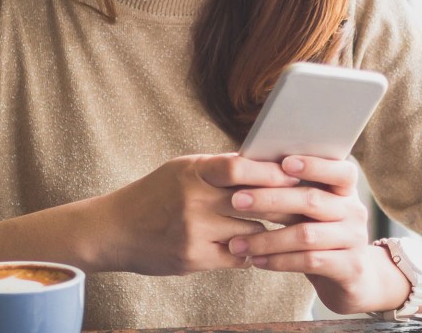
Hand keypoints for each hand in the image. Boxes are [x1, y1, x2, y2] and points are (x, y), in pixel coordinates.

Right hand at [99, 154, 299, 275]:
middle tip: (306, 204)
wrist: (115, 230)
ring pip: (251, 232)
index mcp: (193, 172)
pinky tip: (258, 248)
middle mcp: (193, 200)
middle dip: (282, 203)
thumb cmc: (155, 194)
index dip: (271, 172)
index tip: (294, 175)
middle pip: (253, 202)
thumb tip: (267, 162)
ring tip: (284, 227)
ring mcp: (193, 232)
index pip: (240, 168)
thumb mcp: (182, 169)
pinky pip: (239, 258)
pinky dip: (252, 253)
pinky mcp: (193, 259)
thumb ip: (220, 167)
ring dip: (268, 231)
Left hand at [224, 156, 407, 314]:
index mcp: (345, 189)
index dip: (314, 165)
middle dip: (271, 199)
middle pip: (312, 200)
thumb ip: (293, 191)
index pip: (340, 170)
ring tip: (237, 243)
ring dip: (267, 239)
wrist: (353, 278)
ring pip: (306, 235)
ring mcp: (354, 239)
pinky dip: (279, 261)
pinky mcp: (349, 267)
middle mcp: (354, 211)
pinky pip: (309, 261)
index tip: (284, 162)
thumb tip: (249, 170)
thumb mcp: (313, 210)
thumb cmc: (321, 233)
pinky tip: (256, 260)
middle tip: (237, 200)